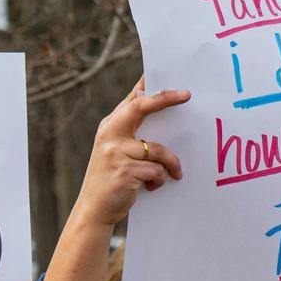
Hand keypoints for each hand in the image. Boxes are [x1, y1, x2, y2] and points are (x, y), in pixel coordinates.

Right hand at [69, 80, 188, 229]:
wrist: (93, 209)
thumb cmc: (111, 179)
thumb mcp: (115, 151)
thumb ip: (130, 134)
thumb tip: (157, 115)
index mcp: (109, 127)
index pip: (130, 100)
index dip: (146, 84)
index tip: (160, 71)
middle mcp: (109, 135)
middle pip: (140, 107)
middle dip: (165, 98)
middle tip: (187, 95)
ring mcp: (114, 152)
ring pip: (157, 149)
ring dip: (171, 163)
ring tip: (176, 174)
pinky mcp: (124, 172)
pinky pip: (156, 171)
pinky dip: (160, 180)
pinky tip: (152, 187)